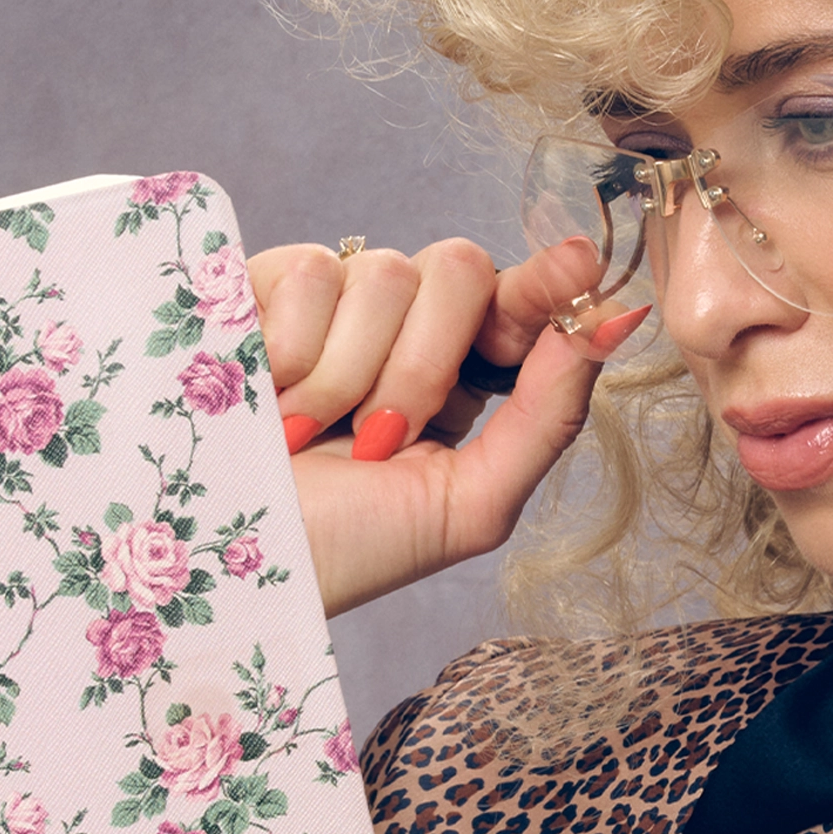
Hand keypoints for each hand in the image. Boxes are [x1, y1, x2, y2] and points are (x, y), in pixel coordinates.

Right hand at [253, 236, 655, 616]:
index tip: (577, 264)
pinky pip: (311, 270)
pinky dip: (292, 348)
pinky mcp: (259, 288)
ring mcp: (330, 307)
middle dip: (424, 364)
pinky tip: (262, 396)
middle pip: (458, 270)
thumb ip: (549, 414)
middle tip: (376, 440)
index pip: (518, 301)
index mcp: (462, 381)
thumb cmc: (346, 554)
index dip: (548, 278)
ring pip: (384, 273)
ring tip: (302, 436)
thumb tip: (613, 321)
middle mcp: (400, 332)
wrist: (219, 569)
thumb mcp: (469, 505)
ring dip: (347, 375)